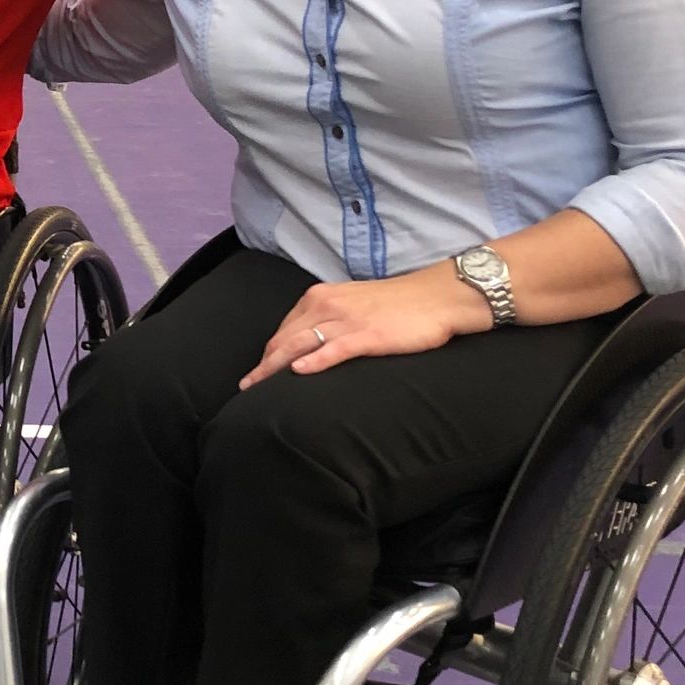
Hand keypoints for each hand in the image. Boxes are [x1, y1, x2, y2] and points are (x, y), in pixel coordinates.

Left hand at [239, 267, 488, 389]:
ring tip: (257, 387)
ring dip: (275, 367)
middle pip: (284, 339)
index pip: (284, 329)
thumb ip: (328, 320)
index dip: (268, 352)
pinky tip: (298, 373)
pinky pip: (334, 349)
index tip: (256, 372)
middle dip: (263, 364)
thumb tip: (308, 344)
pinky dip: (314, 361)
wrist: (438, 296)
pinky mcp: (369, 335)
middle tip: (246, 387)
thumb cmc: (398, 305)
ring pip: (300, 345)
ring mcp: (347, 320)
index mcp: (320, 297)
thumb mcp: (353, 306)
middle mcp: (327, 305)